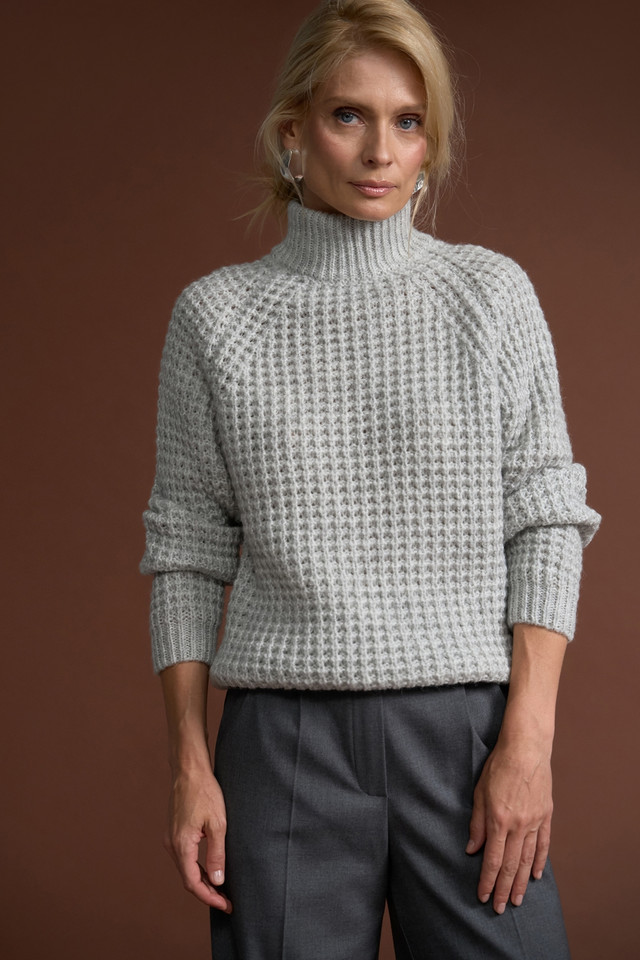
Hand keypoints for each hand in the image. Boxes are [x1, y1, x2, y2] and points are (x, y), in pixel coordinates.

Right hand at [164, 767, 231, 912]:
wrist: (189, 770)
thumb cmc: (205, 792)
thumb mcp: (218, 824)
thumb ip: (217, 853)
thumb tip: (218, 881)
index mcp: (181, 845)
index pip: (193, 883)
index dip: (209, 897)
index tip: (226, 905)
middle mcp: (172, 844)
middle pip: (188, 878)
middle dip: (207, 892)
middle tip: (227, 901)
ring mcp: (171, 838)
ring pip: (186, 868)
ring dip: (202, 881)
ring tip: (221, 889)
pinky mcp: (174, 832)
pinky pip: (184, 857)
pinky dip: (197, 867)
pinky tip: (210, 869)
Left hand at [466, 739, 552, 913]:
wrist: (526, 748)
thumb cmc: (499, 766)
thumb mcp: (479, 792)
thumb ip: (477, 823)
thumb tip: (472, 849)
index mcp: (499, 820)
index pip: (492, 859)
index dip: (486, 880)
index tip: (482, 896)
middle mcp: (518, 825)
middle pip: (511, 865)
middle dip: (502, 889)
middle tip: (498, 908)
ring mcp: (534, 822)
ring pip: (527, 860)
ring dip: (520, 882)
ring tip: (516, 900)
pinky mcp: (545, 816)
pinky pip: (543, 845)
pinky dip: (539, 862)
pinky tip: (535, 876)